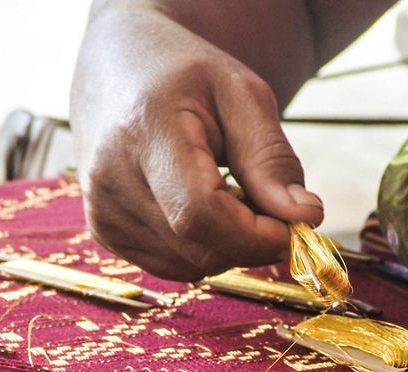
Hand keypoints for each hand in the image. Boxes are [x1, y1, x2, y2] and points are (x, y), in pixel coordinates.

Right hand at [69, 6, 323, 280]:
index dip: (256, 235)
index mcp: (144, 130)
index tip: (299, 226)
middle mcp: (111, 179)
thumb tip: (304, 218)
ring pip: (191, 265)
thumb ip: (271, 159)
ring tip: (231, 192)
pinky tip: (204, 207)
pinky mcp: (105, 234)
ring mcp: (102, 212)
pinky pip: (174, 266)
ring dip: (229, 244)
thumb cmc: (184, 76)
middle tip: (275, 204)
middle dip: (253, 240)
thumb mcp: (241, 95)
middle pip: (199, 247)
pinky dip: (204, 248)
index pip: (199, 213)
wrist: (117, 70)